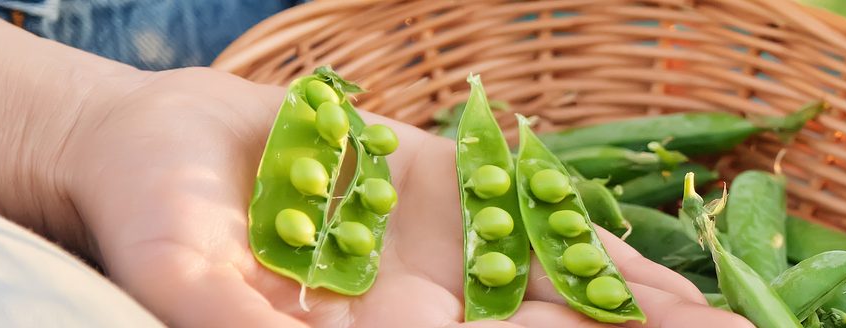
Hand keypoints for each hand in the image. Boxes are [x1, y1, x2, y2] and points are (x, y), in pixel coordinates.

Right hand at [58, 68, 747, 326]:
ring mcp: (459, 273)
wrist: (164, 152)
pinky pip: (558, 245)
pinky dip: (626, 277)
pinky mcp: (471, 211)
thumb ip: (225, 315)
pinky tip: (693, 303)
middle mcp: (429, 321)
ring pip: (569, 309)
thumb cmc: (151, 218)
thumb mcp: (176, 269)